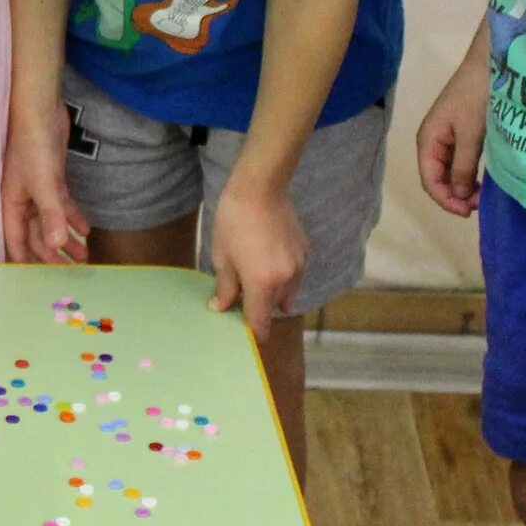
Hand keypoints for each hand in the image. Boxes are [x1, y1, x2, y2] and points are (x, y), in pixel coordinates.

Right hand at [1, 117, 88, 264]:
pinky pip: (61, 205)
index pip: (15, 240)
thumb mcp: (44, 183)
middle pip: (36, 234)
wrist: (40, 110)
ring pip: (51, 221)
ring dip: (66, 238)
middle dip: (52, 252)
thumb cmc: (33, 146)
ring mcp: (37, 189)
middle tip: (72, 269)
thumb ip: (51, 215)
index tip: (40, 280)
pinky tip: (85, 229)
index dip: (26, 260)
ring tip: (83, 255)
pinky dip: (72, 217)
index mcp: (11, 204)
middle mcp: (22, 200)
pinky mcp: (52, 179)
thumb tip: (57, 245)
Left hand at [208, 179, 306, 340]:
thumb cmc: (234, 221)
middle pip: (274, 308)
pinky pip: (294, 275)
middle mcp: (285, 279)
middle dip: (261, 308)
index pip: (260, 320)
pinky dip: (283, 275)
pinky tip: (267, 258)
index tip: (248, 337)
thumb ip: (225, 286)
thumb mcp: (222, 255)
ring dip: (273, 292)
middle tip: (242, 297)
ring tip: (254, 273)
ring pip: (288, 292)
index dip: (254, 331)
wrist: (261, 189)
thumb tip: (220, 307)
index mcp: (262, 283)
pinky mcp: (305, 252)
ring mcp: (299, 266)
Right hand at [415, 58, 488, 217]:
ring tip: (482, 196)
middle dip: (455, 195)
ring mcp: (447, 137)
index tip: (468, 211)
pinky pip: (460, 161)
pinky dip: (469, 174)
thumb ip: (463, 166)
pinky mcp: (461, 132)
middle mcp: (433, 141)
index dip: (445, 199)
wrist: (490, 64)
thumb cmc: (476, 97)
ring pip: (449, 171)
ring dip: (462, 186)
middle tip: (479, 205)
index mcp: (428, 140)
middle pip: (437, 177)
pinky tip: (483, 180)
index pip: (429, 180)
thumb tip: (459, 196)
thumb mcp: (470, 134)